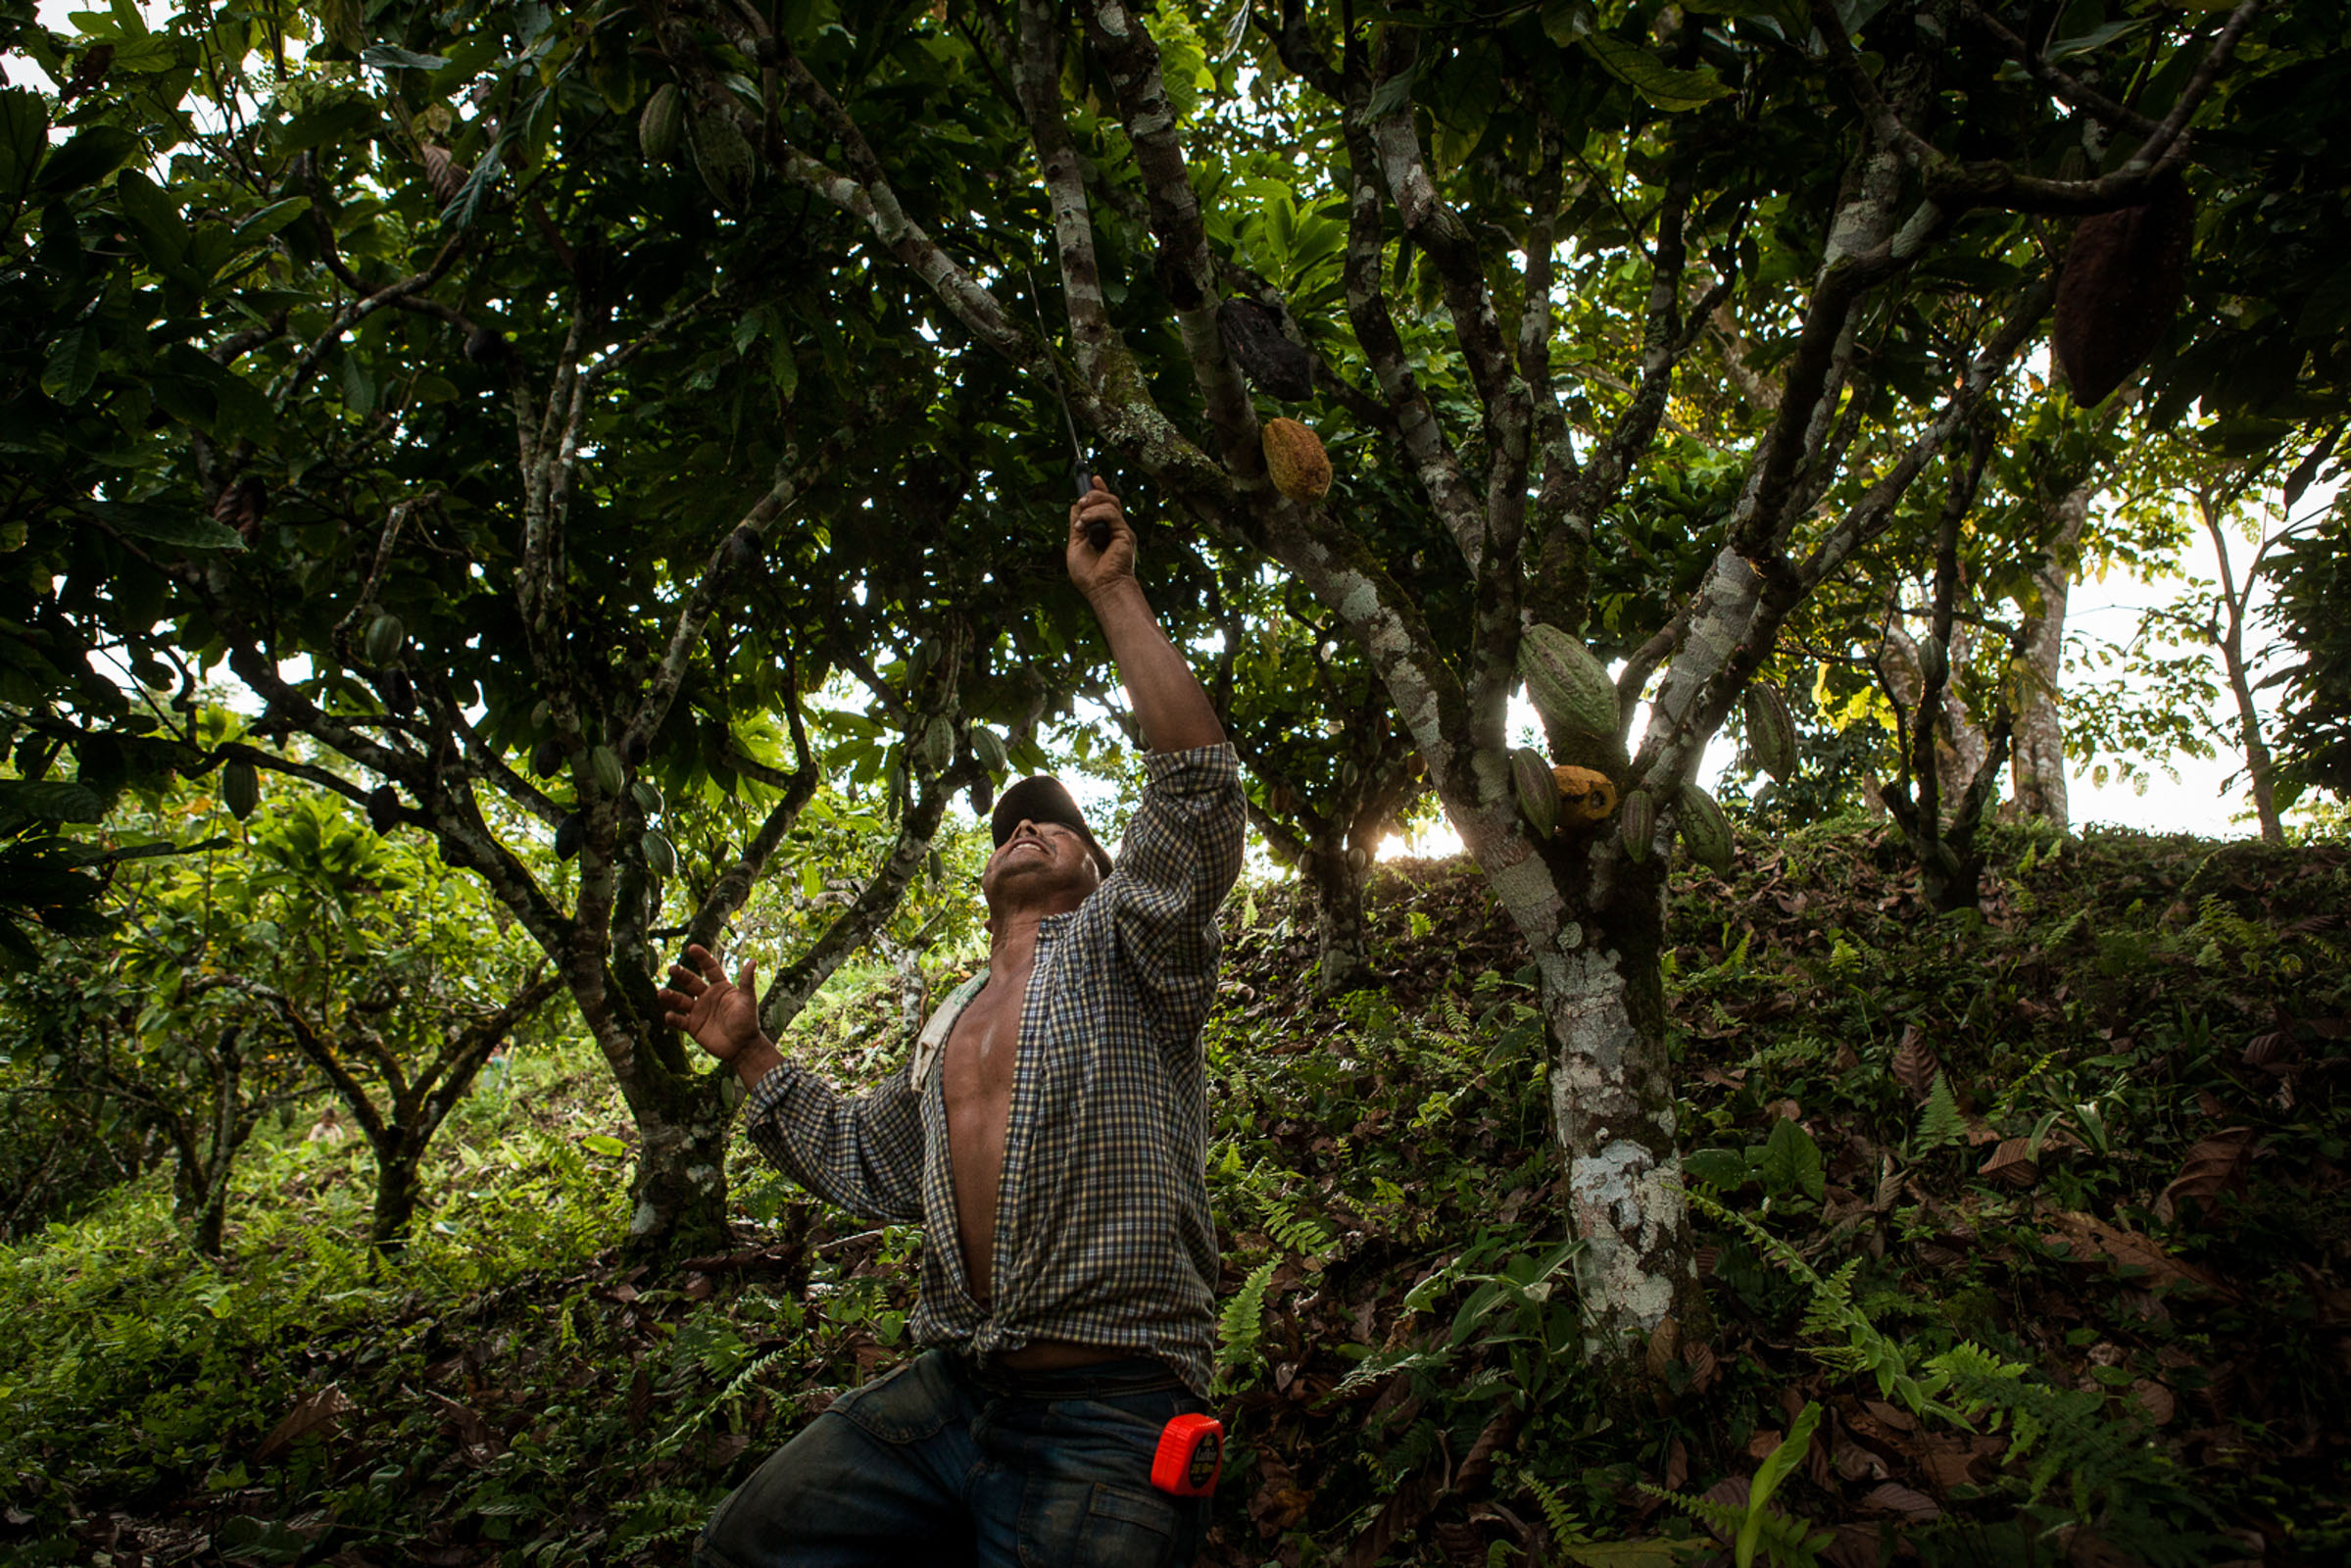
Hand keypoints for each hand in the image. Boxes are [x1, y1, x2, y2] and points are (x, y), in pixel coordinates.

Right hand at [658, 944, 767, 1064]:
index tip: (692, 947)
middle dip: (681, 974)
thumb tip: (753, 961)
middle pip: (691, 982)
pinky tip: (669, 1015)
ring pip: (681, 1000)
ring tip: (661, 993)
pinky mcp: (693, 1026)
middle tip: (672, 968)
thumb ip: (747, 982)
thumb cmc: (747, 1022)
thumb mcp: (748, 1001)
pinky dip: (673, 1018)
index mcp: (721, 987)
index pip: (709, 968)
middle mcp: (707, 996)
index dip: (702, 958)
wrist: (742, 1047)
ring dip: (671, 996)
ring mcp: (698, 1011)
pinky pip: (680, 1021)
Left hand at [1066, 479, 1135, 600]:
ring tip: (1081, 520)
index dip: (1099, 489)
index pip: (1103, 504)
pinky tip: (1084, 524)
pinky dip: (1095, 514)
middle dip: (1093, 493)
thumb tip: (1076, 505)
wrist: (1101, 588)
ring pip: (1110, 502)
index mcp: (1102, 531)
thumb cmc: (1088, 574)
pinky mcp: (1125, 534)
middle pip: (1108, 499)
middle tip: (1081, 501)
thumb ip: (1077, 524)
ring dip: (1092, 504)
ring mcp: (1120, 530)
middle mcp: (1113, 529)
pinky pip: (1111, 513)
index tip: (1093, 478)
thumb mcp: (1075, 544)